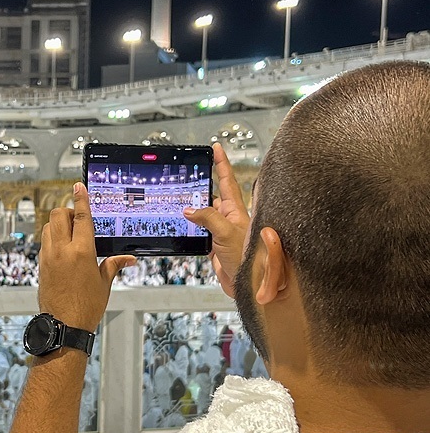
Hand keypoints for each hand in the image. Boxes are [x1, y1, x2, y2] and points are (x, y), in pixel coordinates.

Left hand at [38, 182, 135, 332]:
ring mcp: (48, 257)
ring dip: (57, 223)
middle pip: (58, 215)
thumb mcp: (104, 283)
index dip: (80, 199)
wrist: (64, 325)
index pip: (81, 217)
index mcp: (82, 252)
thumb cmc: (86, 306)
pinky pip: (44, 242)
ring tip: (69, 233)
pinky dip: (52, 238)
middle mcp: (62, 250)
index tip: (78, 186)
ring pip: (48, 227)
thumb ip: (114, 265)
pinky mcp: (41, 265)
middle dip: (67, 210)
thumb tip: (129, 259)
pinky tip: (61, 248)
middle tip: (77, 218)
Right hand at [183, 143, 250, 298]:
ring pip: (203, 213)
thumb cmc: (249, 258)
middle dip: (201, 185)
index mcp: (235, 209)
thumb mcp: (226, 232)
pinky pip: (199, 231)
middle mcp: (228, 217)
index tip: (216, 148)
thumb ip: (207, 218)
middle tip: (189, 175)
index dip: (221, 163)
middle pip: (212, 195)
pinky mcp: (214, 245)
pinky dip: (190, 227)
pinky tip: (183, 225)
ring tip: (181, 200)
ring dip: (193, 208)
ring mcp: (221, 231)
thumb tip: (190, 210)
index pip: (227, 180)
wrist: (250, 284)